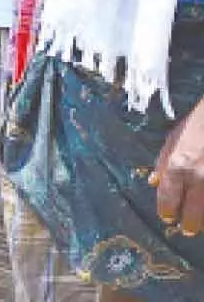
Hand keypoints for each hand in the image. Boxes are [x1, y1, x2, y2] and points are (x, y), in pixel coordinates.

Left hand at [151, 98, 203, 235]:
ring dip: (203, 220)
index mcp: (179, 166)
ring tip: (198, 225)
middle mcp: (198, 176)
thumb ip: (163, 161)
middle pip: (193, 211)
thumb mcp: (174, 138)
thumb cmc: (197, 123)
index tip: (167, 218)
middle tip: (186, 229)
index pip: (168, 198)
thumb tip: (153, 182)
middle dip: (188, 223)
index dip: (167, 211)